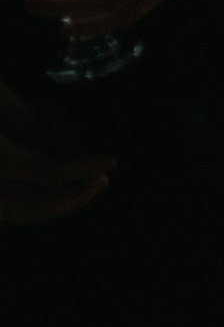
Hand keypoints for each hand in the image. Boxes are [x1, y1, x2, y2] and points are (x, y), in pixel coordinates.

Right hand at [0, 82, 112, 224]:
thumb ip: (18, 111)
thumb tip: (54, 132)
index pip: (46, 172)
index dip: (82, 169)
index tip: (111, 162)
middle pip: (36, 207)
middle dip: (75, 198)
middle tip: (102, 181)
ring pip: (21, 214)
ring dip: (56, 203)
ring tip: (86, 186)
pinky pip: (8, 211)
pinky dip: (33, 204)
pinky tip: (53, 188)